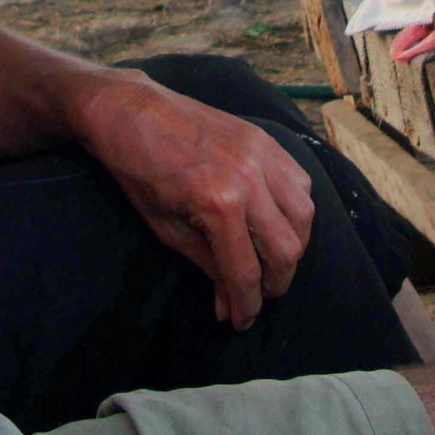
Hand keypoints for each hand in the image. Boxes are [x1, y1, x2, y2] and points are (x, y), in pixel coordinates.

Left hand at [71, 73, 317, 328]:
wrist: (131, 112)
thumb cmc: (138, 172)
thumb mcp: (166, 229)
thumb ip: (207, 266)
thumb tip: (230, 305)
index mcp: (218, 203)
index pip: (246, 272)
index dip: (246, 306)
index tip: (241, 322)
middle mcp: (249, 179)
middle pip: (285, 250)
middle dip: (274, 283)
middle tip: (257, 295)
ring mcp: (262, 154)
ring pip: (303, 217)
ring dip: (292, 248)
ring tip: (269, 262)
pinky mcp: (266, 139)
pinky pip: (300, 183)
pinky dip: (295, 210)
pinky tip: (276, 221)